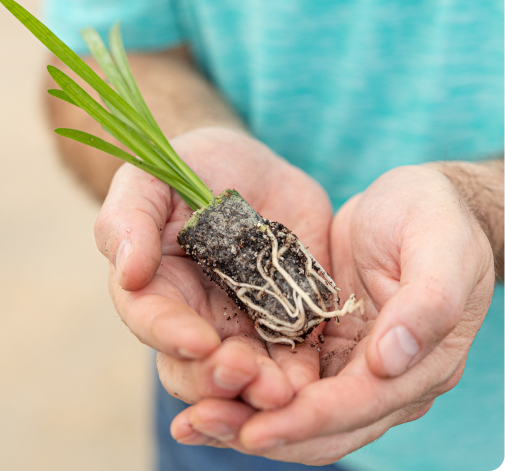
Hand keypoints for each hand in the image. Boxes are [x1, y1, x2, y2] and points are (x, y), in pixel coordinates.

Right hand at [95, 127, 333, 411]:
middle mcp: (198, 316)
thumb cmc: (194, 166)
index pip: (153, 321)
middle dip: (219, 378)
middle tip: (246, 374)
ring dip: (261, 390)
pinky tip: (313, 381)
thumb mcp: (154, 176)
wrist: (256, 168)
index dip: (172, 335)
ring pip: (247, 374)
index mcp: (158, 286)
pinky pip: (296, 354)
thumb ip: (130, 218)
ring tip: (284, 392)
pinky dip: (302, 373)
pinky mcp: (290, 319)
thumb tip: (127, 273)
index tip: (200, 340)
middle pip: (197, 366)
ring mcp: (246, 323)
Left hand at [171, 165, 494, 464]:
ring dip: (245, 417)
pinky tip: (208, 379)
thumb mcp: (440, 245)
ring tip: (191, 419)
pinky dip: (249, 386)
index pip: (359, 404)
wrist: (416, 203)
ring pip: (296, 411)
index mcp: (421, 363)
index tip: (254, 429)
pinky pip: (286, 378)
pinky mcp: (326, 343)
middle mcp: (385, 377)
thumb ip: (427, 303)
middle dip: (260, 430)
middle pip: (320, 426)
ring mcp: (353, 363)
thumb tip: (389, 362)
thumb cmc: (436, 217)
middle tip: (199, 425)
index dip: (307, 420)